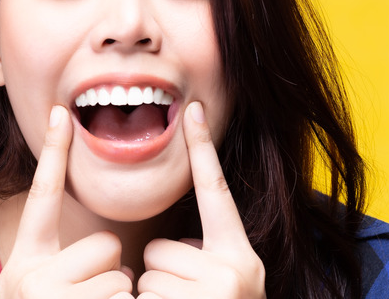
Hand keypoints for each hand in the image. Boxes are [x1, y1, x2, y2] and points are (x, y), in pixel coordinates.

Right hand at [0, 105, 134, 298]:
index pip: (42, 197)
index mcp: (23, 262)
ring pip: (122, 275)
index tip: (60, 112)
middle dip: (111, 269)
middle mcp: (28, 278)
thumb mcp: (42, 290)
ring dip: (118, 297)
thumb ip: (63, 263)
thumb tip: (113, 254)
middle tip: (90, 297)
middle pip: (106, 243)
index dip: (54, 153)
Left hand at [137, 102, 265, 298]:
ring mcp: (214, 296)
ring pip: (147, 277)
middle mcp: (235, 272)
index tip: (193, 109)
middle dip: (164, 275)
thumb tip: (166, 243)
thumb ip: (206, 254)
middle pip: (161, 250)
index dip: (204, 151)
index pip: (217, 194)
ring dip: (155, 298)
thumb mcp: (227, 282)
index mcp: (241, 257)